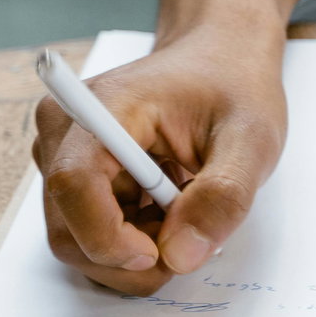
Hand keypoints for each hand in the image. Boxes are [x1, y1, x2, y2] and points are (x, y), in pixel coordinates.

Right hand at [32, 27, 286, 293]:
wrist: (220, 60)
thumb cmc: (233, 87)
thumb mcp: (251, 138)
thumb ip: (223, 196)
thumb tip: (182, 256)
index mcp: (104, 106)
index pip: (74, 184)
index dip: (108, 237)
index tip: (159, 255)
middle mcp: (66, 129)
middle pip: (69, 229)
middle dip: (130, 256)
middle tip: (191, 239)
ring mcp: (64, 154)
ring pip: (79, 239)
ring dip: (135, 248)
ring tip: (185, 210)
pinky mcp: (76, 174)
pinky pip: (90, 231)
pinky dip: (132, 238)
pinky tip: (169, 208)